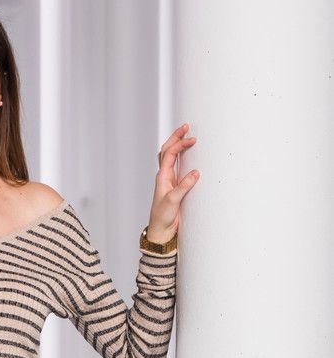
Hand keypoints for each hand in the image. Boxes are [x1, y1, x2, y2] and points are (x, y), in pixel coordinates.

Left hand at [146, 122, 199, 242]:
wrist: (161, 230)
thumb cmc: (163, 217)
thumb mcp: (174, 201)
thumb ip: (184, 186)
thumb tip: (195, 172)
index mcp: (162, 177)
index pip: (170, 154)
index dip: (181, 144)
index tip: (193, 139)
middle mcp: (164, 176)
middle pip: (167, 151)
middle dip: (176, 137)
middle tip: (186, 127)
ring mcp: (169, 181)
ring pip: (170, 157)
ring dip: (176, 145)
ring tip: (185, 135)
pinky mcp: (175, 187)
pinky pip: (176, 167)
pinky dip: (180, 157)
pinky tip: (186, 154)